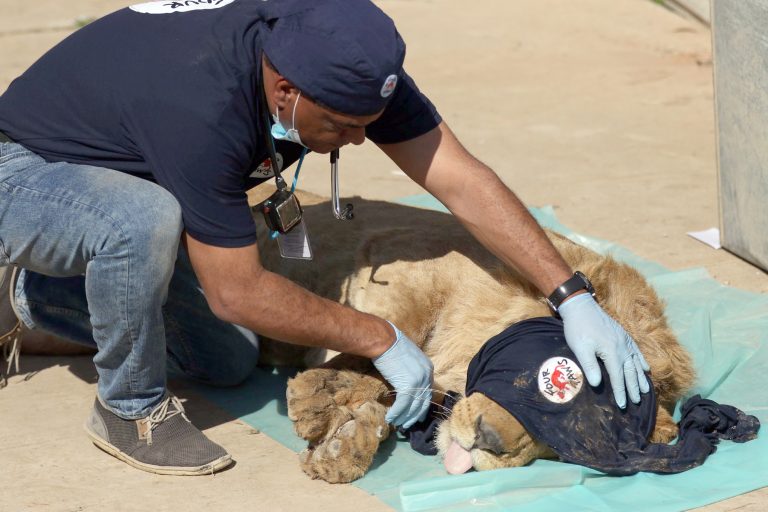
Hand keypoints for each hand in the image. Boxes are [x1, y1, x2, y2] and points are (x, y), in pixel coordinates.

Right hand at [372, 322, 433, 428]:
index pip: (427, 392)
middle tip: (408, 425)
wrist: (384, 340)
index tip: (418, 415)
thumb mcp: (409, 358)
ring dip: (404, 418)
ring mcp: (418, 381)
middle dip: (415, 415)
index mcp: (428, 368)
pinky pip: (402, 405)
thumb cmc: (392, 345)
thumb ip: (412, 371)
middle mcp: (426, 376)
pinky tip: (390, 418)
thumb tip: (407, 382)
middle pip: (423, 402)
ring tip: (397, 424)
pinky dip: (396, 413)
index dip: (422, 405)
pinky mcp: (406, 386)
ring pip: (413, 406)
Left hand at [558, 293, 650, 407]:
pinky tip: (646, 369)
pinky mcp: (623, 335)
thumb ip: (589, 366)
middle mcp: (622, 347)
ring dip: (641, 378)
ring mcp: (624, 340)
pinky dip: (641, 361)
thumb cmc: (578, 328)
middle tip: (638, 402)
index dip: (621, 391)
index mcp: (611, 351)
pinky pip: (636, 351)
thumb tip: (597, 384)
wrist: (581, 307)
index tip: (624, 405)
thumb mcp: (580, 348)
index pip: (618, 376)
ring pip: (636, 363)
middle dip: (634, 388)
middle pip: (630, 372)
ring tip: (646, 390)